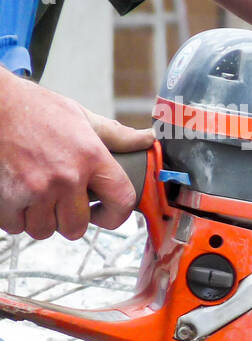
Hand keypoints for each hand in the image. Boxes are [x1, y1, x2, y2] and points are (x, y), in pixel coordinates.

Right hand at [0, 73, 152, 240]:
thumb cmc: (35, 110)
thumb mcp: (81, 117)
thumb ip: (116, 135)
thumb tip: (148, 139)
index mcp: (92, 157)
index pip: (121, 202)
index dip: (115, 215)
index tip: (105, 213)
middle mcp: (67, 177)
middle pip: (77, 227)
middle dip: (70, 219)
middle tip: (62, 202)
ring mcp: (36, 188)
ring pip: (45, 230)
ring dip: (41, 219)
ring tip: (38, 197)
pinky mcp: (8, 196)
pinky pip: (16, 227)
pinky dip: (15, 217)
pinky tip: (18, 197)